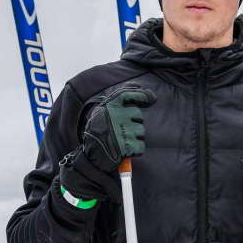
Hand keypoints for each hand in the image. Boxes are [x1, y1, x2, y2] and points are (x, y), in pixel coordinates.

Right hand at [59, 84, 155, 203]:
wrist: (92, 157)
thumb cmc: (99, 132)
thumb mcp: (104, 111)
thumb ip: (120, 97)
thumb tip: (138, 86)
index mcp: (108, 106)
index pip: (129, 94)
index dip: (142, 95)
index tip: (150, 99)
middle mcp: (116, 116)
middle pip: (138, 116)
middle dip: (134, 123)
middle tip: (121, 131)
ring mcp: (123, 131)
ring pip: (141, 132)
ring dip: (135, 137)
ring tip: (121, 141)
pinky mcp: (128, 146)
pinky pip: (141, 147)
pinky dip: (135, 150)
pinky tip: (124, 151)